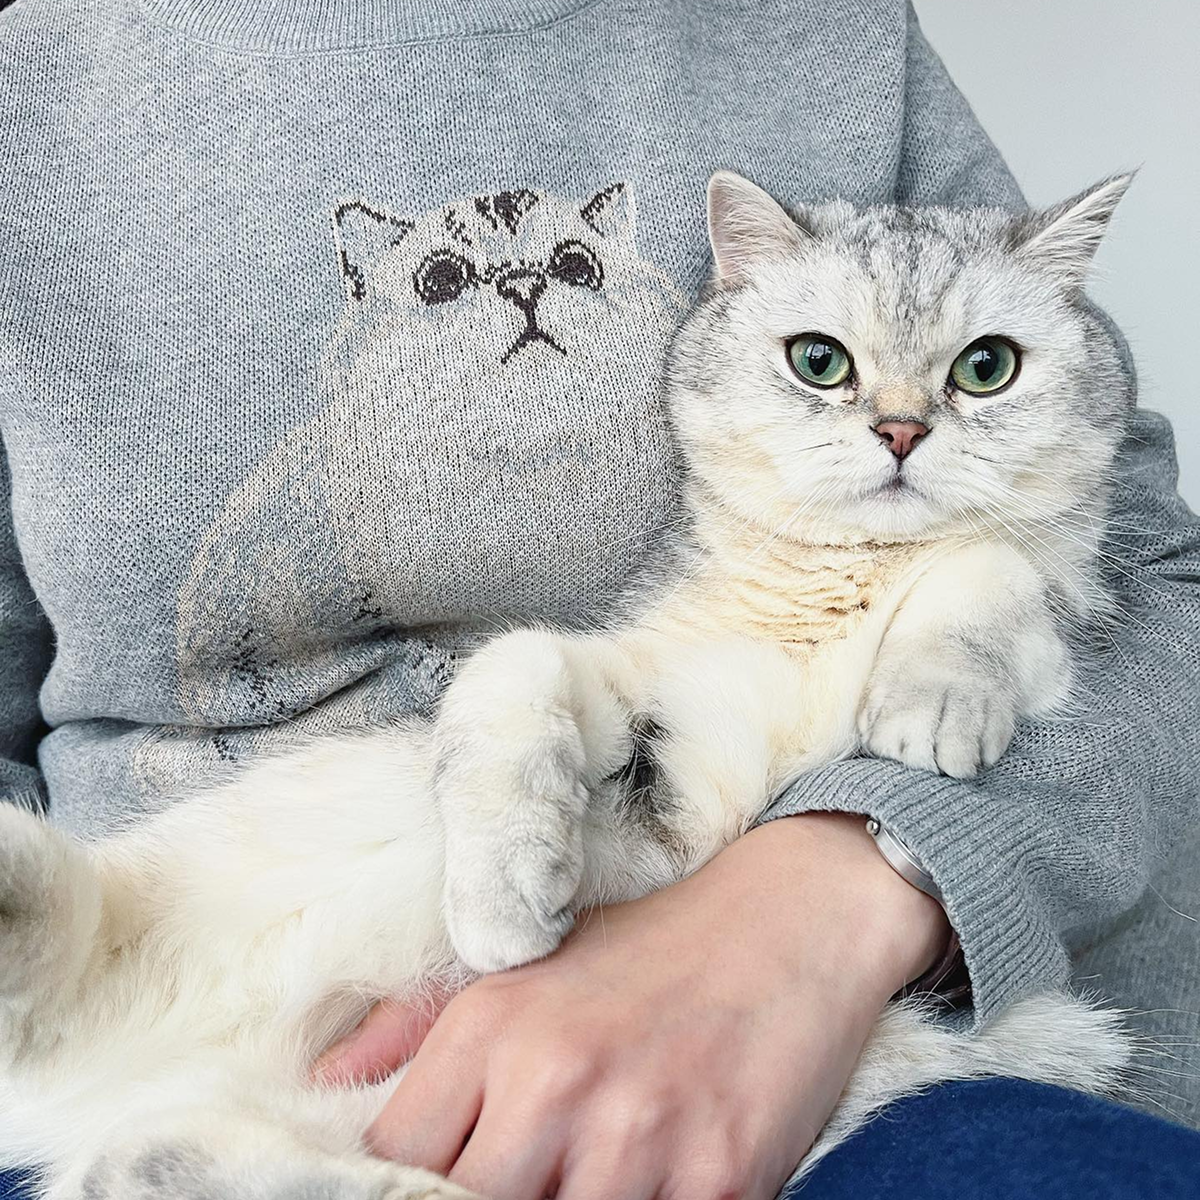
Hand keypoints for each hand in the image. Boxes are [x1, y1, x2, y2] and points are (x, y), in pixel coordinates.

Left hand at [318, 813, 948, 1199]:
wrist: (788, 915)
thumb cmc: (649, 946)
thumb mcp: (524, 962)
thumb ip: (411, 1028)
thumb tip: (323, 1089)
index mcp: (492, 1025)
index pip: (391, 1162)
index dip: (401, 1188)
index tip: (433, 1181)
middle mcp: (556, 1079)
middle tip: (519, 1173)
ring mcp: (641, 1135)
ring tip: (577, 1172)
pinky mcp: (723, 1178)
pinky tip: (647, 1180)